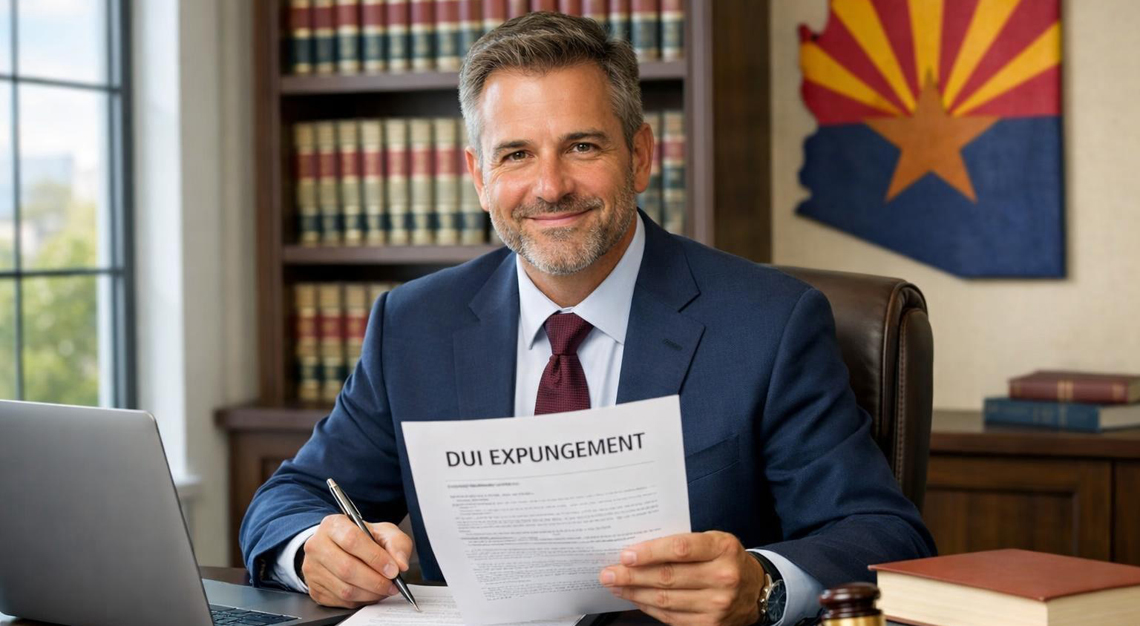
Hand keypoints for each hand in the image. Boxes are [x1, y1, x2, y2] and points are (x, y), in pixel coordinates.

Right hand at [301, 514, 412, 607]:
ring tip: (385, 589)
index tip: (393, 569)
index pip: (352, 540)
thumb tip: (401, 564)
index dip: (375, 557)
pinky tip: (371, 593)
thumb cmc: (362, 538)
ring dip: (371, 593)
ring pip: (344, 589)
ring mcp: (312, 569)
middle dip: (376, 581)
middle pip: (347, 568)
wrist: (340, 547)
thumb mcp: (383, 531)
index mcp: (333, 525)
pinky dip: (361, 600)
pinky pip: (341, 601)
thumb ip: (397, 543)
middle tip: (393, 584)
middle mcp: (317, 545)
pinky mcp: (314, 588)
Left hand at [598, 531, 766, 625]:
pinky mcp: (710, 625)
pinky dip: (648, 607)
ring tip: (615, 585)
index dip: (649, 552)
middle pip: (668, 577)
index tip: (625, 554)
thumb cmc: (726, 560)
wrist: (757, 591)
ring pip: (666, 600)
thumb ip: (683, 543)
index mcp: (723, 548)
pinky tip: (635, 598)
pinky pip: (671, 617)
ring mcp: (717, 605)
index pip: (680, 549)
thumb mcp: (715, 541)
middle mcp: (723, 577)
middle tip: (608, 572)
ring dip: (635, 592)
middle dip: (632, 575)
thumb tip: (639, 549)